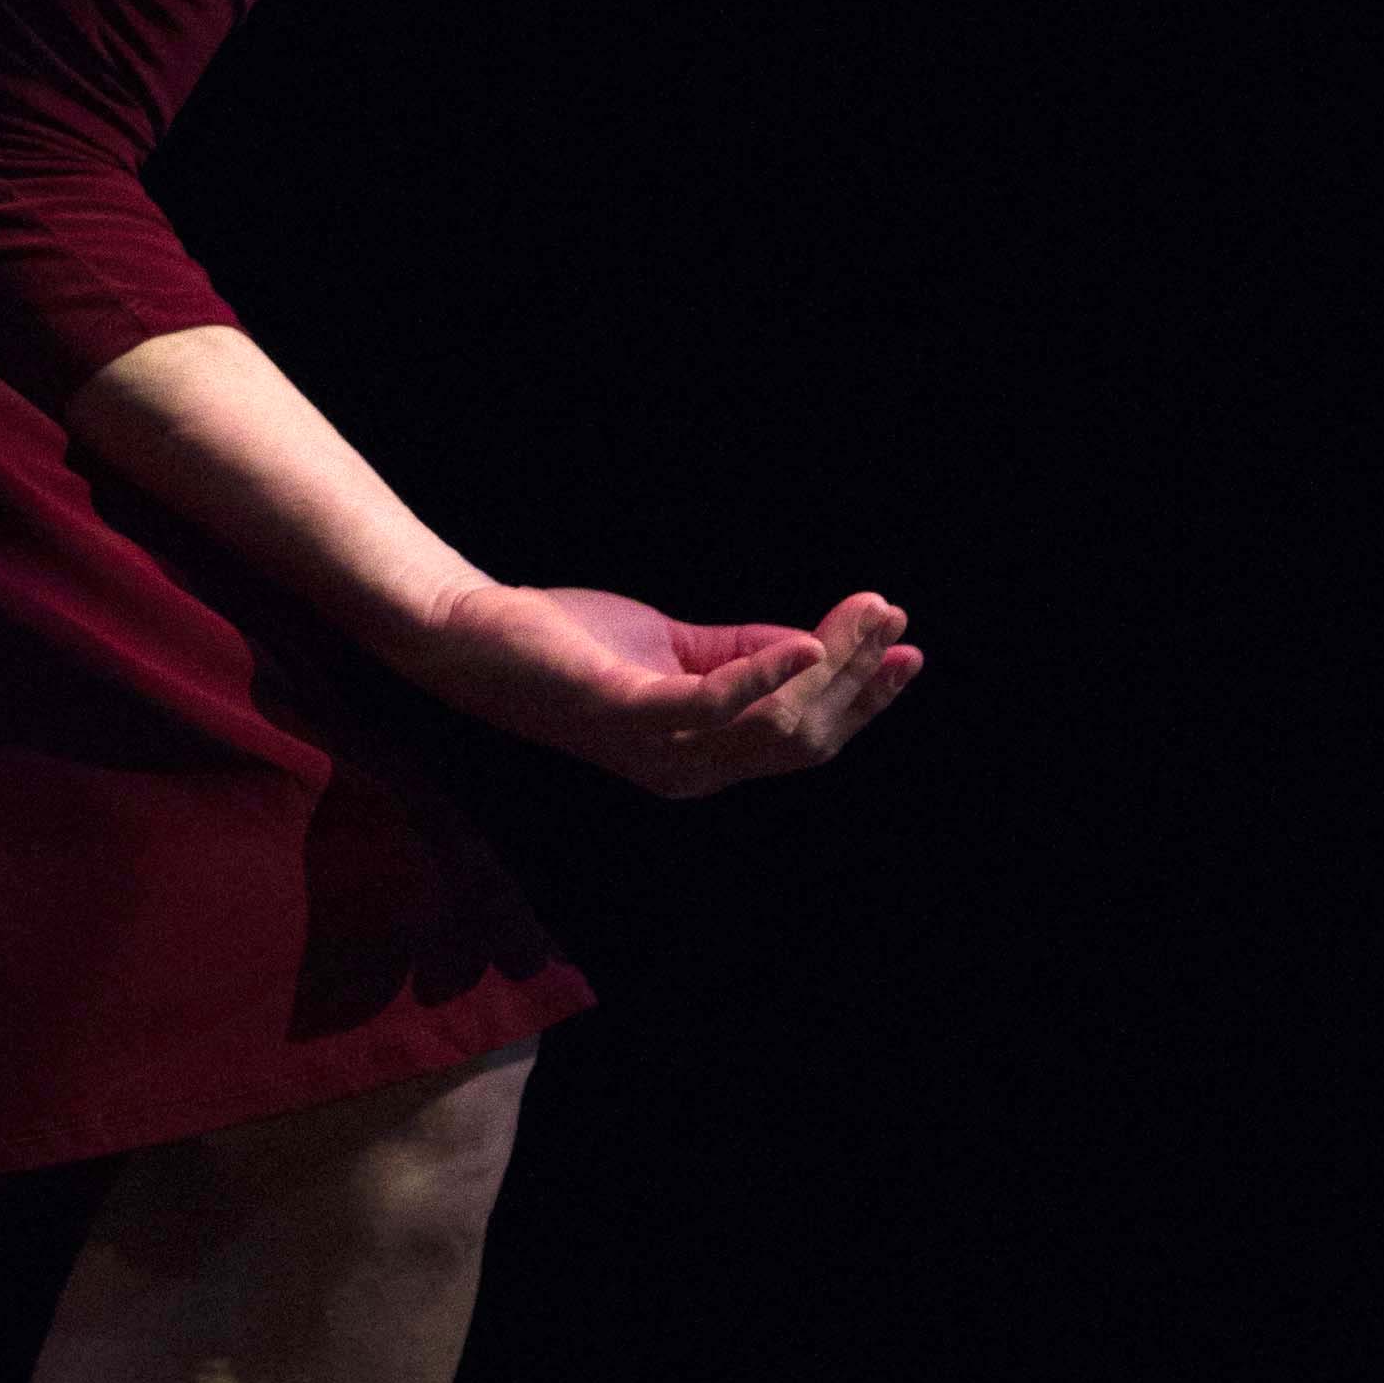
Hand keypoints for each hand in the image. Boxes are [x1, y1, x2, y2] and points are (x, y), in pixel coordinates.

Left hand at [404, 579, 926, 796]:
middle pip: (802, 737)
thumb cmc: (570, 643)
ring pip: (773, 723)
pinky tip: (803, 642)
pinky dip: (765, 675)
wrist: (475, 632)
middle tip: (892, 615)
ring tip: (865, 612)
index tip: (908, 650)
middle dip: (859, 678)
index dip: (863, 700)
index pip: (804, 741)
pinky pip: (712, 707)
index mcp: (704, 758)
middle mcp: (688, 770)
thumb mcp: (677, 650)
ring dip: (830, 664)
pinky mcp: (628, 714)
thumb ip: (743, 652)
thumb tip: (816, 643)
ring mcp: (658, 749)